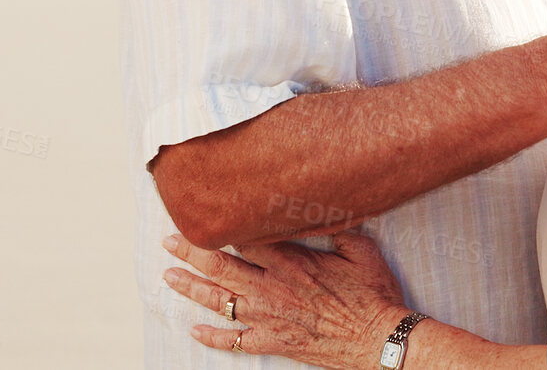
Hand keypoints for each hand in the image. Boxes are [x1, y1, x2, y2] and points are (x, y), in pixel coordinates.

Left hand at [163, 230, 410, 368]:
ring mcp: (269, 317)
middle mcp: (272, 288)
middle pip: (221, 267)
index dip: (223, 227)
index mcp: (291, 262)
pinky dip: (213, 337)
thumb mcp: (362, 252)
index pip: (245, 239)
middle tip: (169, 241)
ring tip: (170, 277)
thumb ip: (340, 229)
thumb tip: (331, 205)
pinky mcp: (273, 341)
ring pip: (219, 301)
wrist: (378, 340)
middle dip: (191, 252)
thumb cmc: (372, 296)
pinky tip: (194, 330)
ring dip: (192, 288)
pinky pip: (234, 340)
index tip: (207, 214)